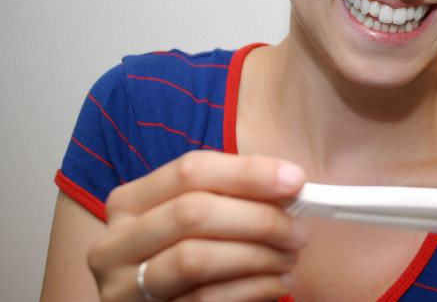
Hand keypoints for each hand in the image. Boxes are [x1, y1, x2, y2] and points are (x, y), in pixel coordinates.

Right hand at [87, 151, 306, 301]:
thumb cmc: (191, 259)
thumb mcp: (200, 221)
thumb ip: (233, 197)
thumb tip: (290, 183)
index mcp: (130, 202)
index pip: (191, 170)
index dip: (248, 173)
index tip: (295, 180)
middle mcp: (115, 243)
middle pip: (193, 212)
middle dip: (258, 218)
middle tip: (298, 230)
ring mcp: (123, 288)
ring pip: (196, 258)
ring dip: (257, 256)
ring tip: (289, 257)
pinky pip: (204, 300)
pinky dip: (252, 289)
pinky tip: (276, 283)